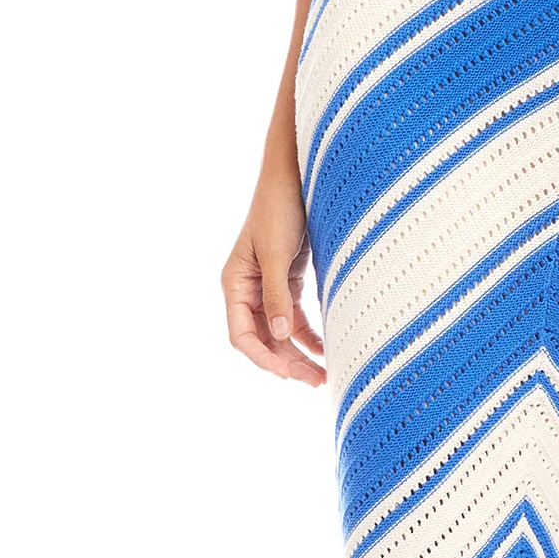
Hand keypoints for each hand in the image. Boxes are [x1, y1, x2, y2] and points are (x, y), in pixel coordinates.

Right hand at [222, 180, 325, 385]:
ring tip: (322, 375)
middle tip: (315, 381)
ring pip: (279, 332)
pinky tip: (324, 351)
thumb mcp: (276, 253)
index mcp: (234, 283)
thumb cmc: (279, 208)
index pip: (241, 334)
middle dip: (286, 362)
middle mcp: (247, 289)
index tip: (287, 374)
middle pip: (262, 339)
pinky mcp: (287, 280)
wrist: (296, 176)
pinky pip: (294, 317)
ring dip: (298, 354)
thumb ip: (277, 295)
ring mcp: (268, 286)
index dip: (262, 358)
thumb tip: (279, 336)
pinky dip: (308, 335)